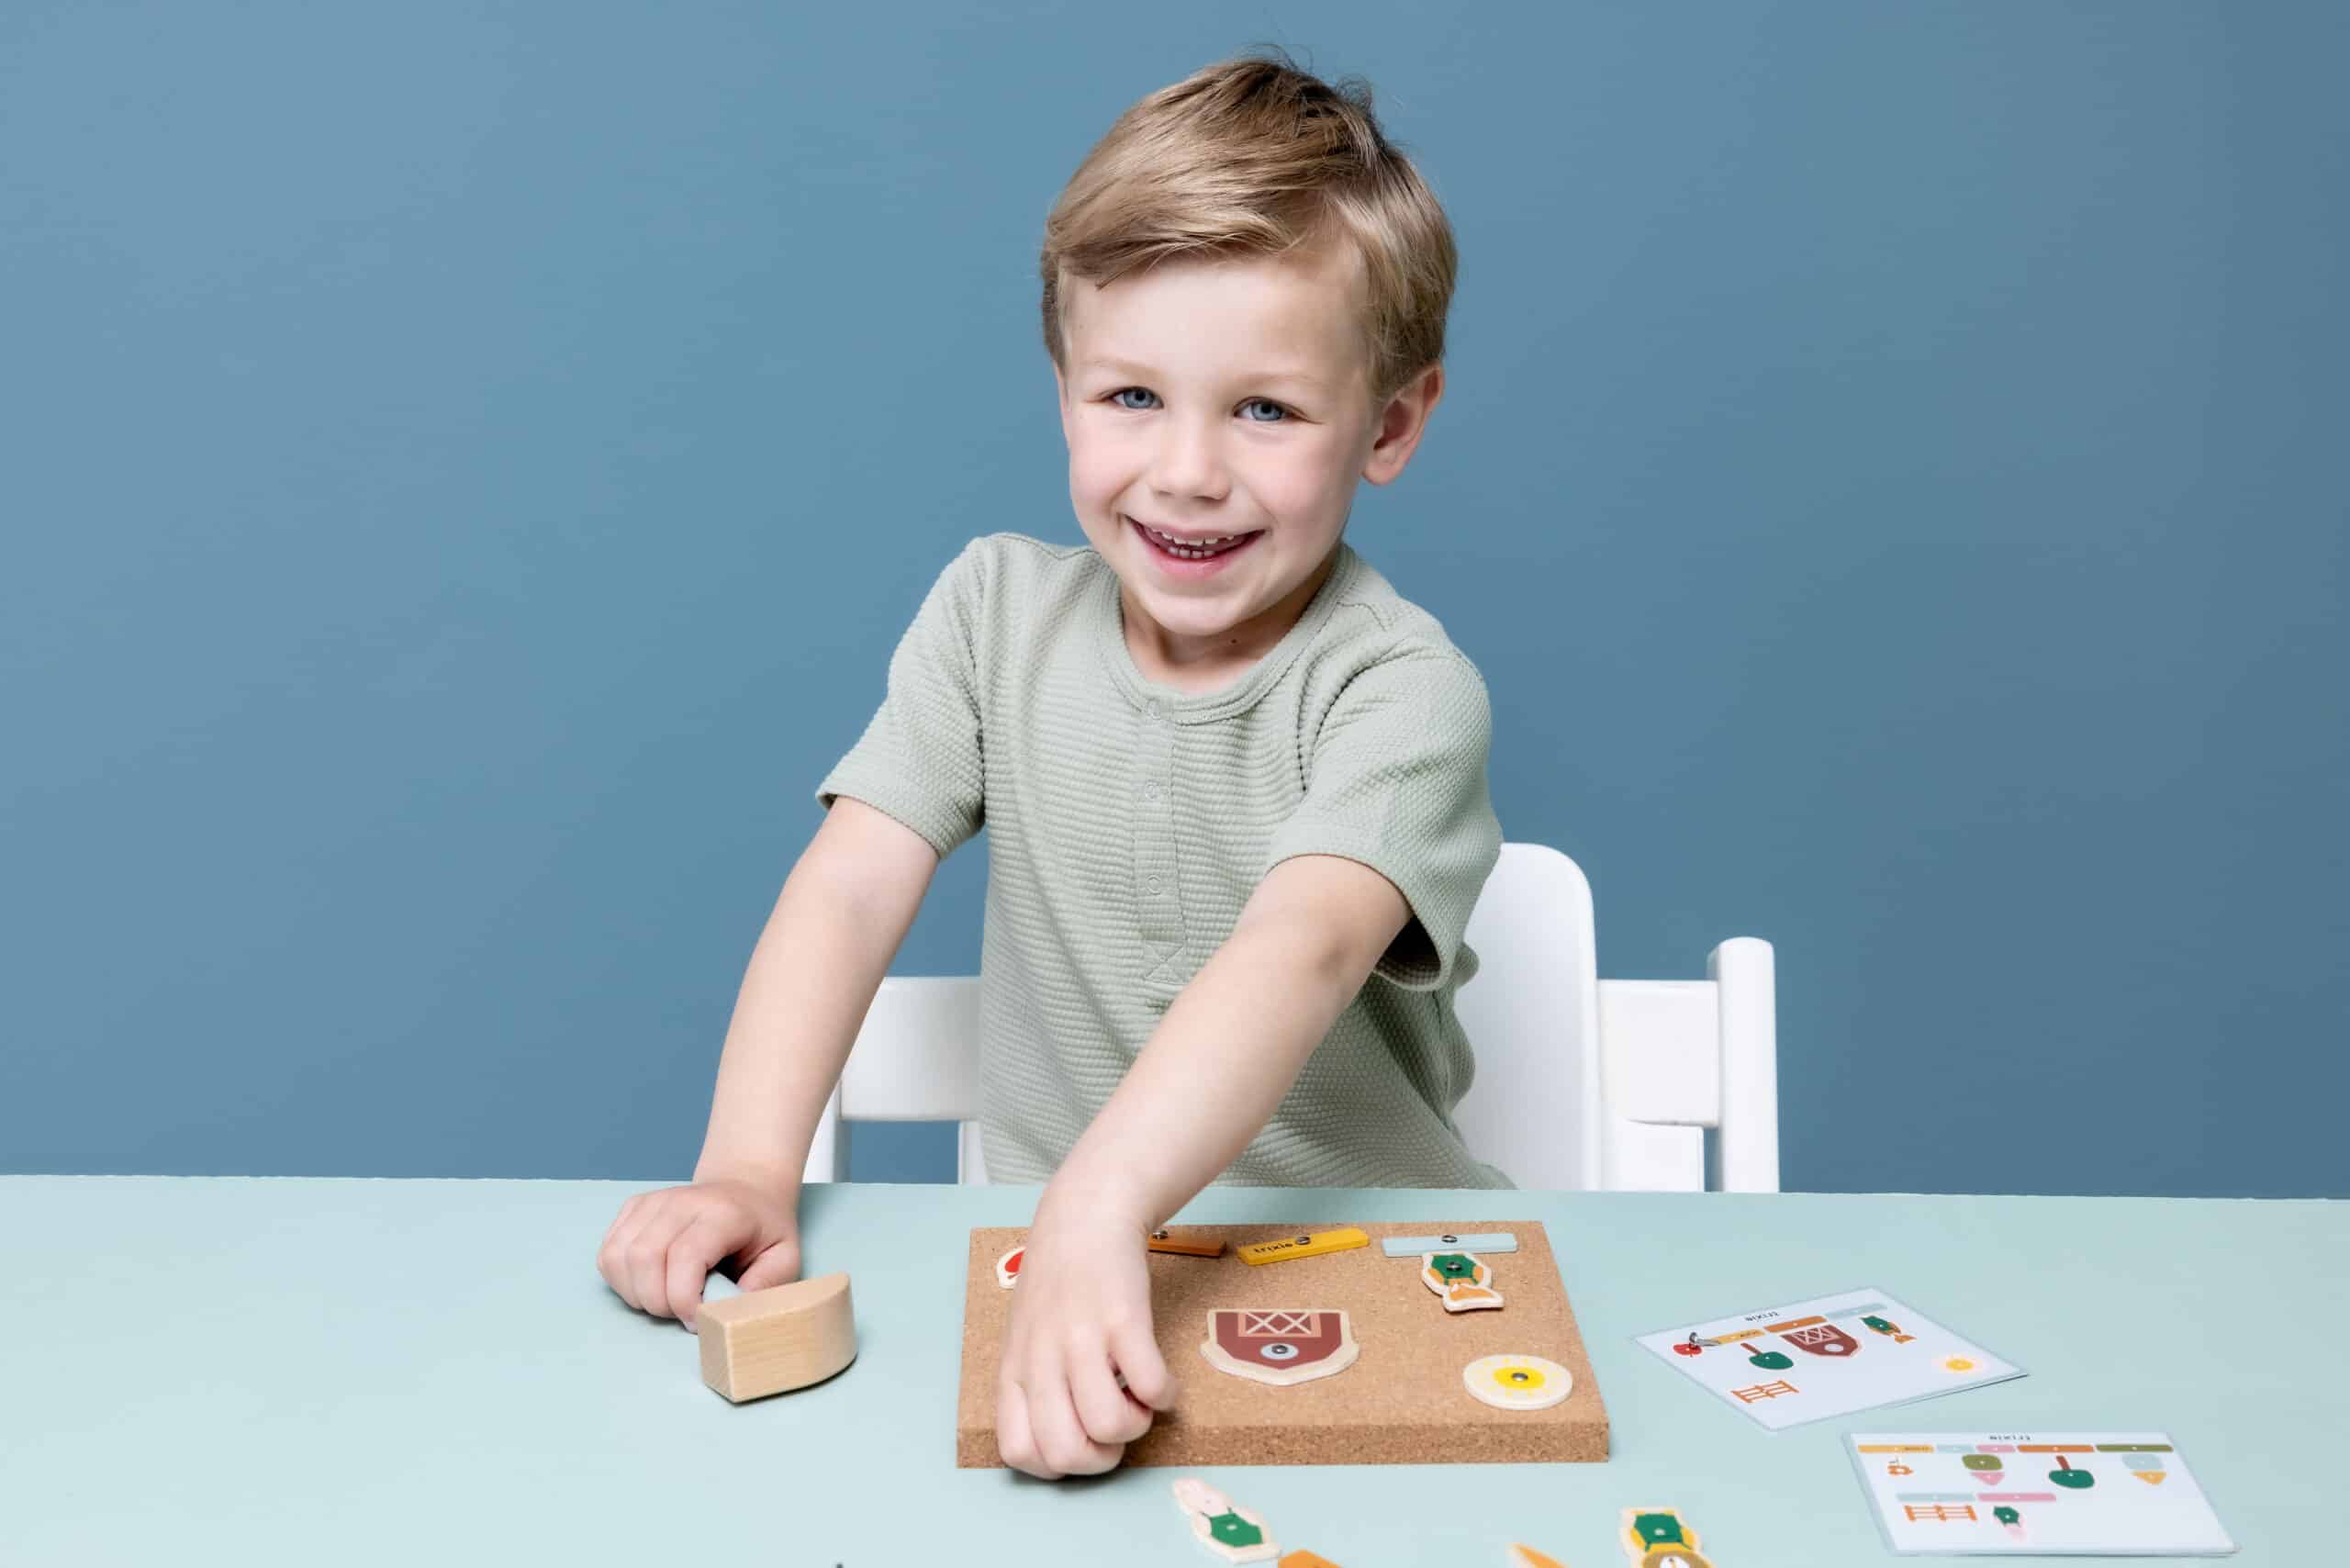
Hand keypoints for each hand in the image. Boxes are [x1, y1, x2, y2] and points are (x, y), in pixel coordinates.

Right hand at [596, 1170, 799, 1331]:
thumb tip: (729, 1315)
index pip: (686, 1256)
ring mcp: (652, 1202)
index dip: (684, 1299)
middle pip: (645, 1259)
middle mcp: (681, 1201)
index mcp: (722, 1213)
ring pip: (619, 1258)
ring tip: (666, 1299)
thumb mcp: (785, 1257)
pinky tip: (649, 1282)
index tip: (697, 1319)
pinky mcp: (632, 1208)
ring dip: (636, 1294)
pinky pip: (608, 1254)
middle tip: (682, 1311)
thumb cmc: (764, 1229)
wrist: (746, 1189)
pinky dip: (622, 1280)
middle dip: (658, 1302)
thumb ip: (764, 1287)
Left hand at [994, 1197, 1174, 1477]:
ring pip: (1108, 1426)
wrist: (1086, 1215)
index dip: (1057, 1463)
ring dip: (1136, 1425)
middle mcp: (1041, 1359)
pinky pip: (1151, 1386)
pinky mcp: (1123, 1319)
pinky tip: (1161, 1378)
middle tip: (1117, 1426)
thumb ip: (1033, 1385)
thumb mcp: (1025, 1336)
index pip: (1018, 1452)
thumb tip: (1064, 1440)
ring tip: (1139, 1397)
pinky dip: (1165, 1395)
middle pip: (1065, 1453)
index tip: (1081, 1439)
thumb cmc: (1058, 1280)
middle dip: (1102, 1457)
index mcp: (1014, 1369)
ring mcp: (1081, 1338)